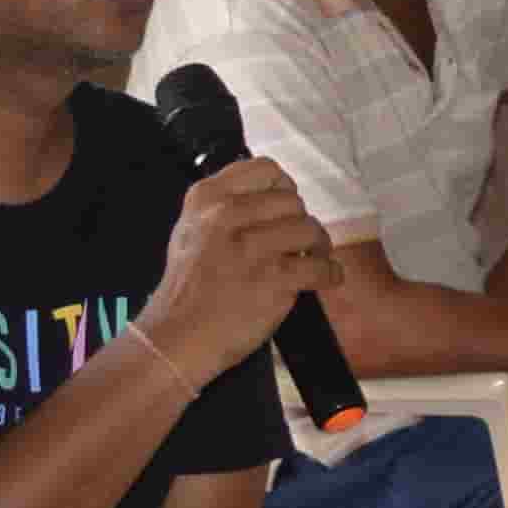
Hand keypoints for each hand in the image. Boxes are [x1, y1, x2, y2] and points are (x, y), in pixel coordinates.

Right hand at [143, 158, 337, 386]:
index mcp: (207, 198)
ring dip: (319, 246)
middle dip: (300, 221)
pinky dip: (329, 274)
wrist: (177, 337)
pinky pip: (321, 266)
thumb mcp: (190, 229)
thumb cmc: (186, 289)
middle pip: (292, 201)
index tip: (286, 208)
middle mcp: (227, 215)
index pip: (266, 169)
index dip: (283, 188)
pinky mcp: (274, 278)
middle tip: (299, 241)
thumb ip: (224, 205)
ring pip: (310, 229)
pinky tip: (326, 278)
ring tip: (313, 259)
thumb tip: (272, 194)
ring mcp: (252, 247)